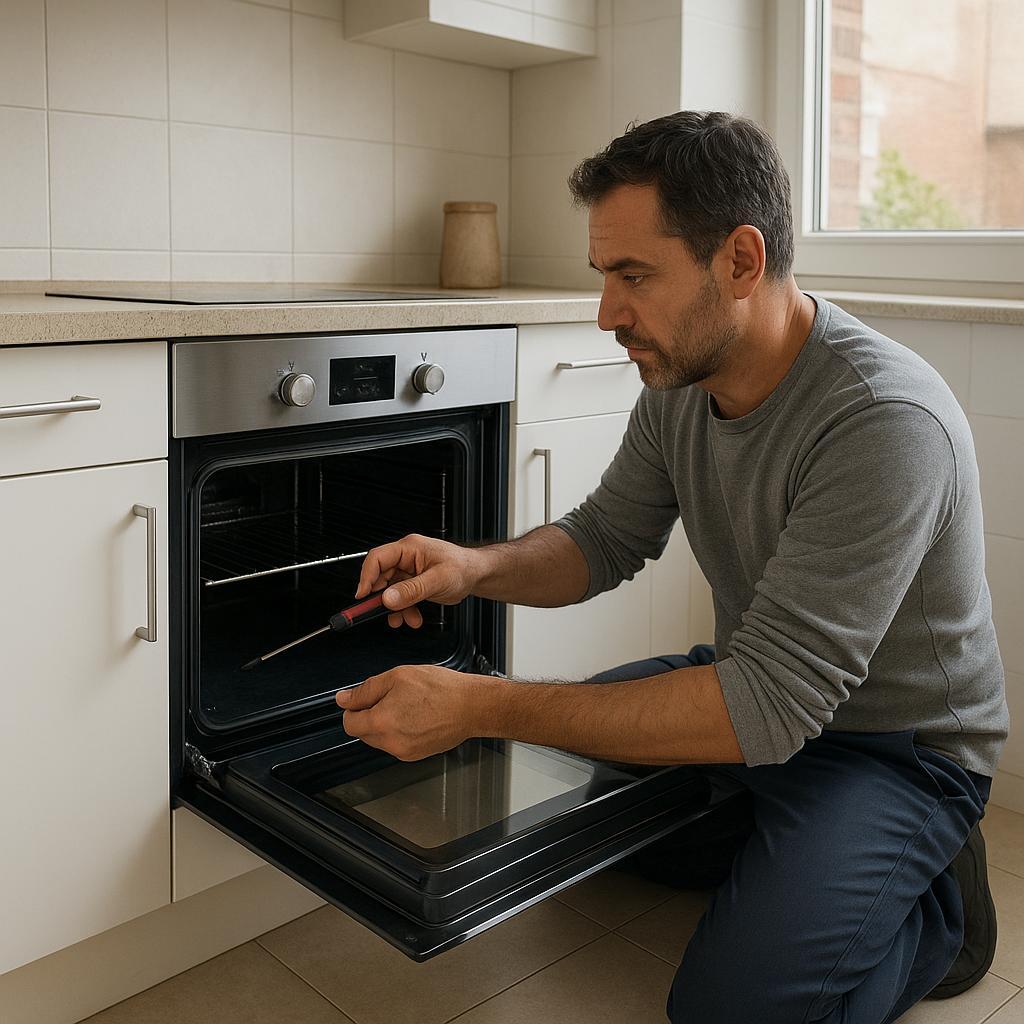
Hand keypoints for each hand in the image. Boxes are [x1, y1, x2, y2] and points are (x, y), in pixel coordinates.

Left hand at [335, 665, 483, 760]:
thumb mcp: (397, 677)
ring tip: (408, 706)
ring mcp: (404, 752)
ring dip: (385, 724)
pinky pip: (396, 744)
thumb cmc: (440, 688)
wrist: (471, 706)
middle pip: (363, 733)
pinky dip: (400, 732)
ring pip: (380, 739)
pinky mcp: (416, 756)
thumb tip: (344, 699)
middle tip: (392, 697)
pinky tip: (416, 717)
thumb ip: (366, 690)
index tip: (362, 699)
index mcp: (381, 722)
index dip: (353, 708)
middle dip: (370, 716)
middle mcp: (390, 742)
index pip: (349, 724)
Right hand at [355, 534, 485, 629]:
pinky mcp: (412, 582)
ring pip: (389, 591)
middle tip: (381, 613)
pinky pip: (400, 597)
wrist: (476, 574)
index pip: (377, 558)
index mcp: (409, 548)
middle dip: (382, 598)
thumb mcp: (438, 580)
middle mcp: (406, 558)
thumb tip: (388, 598)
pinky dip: (403, 609)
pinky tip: (412, 617)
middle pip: (380, 577)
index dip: (366, 577)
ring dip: (395, 608)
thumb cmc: (463, 568)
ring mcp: (408, 571)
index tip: (362, 596)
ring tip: (405, 619)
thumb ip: (412, 590)